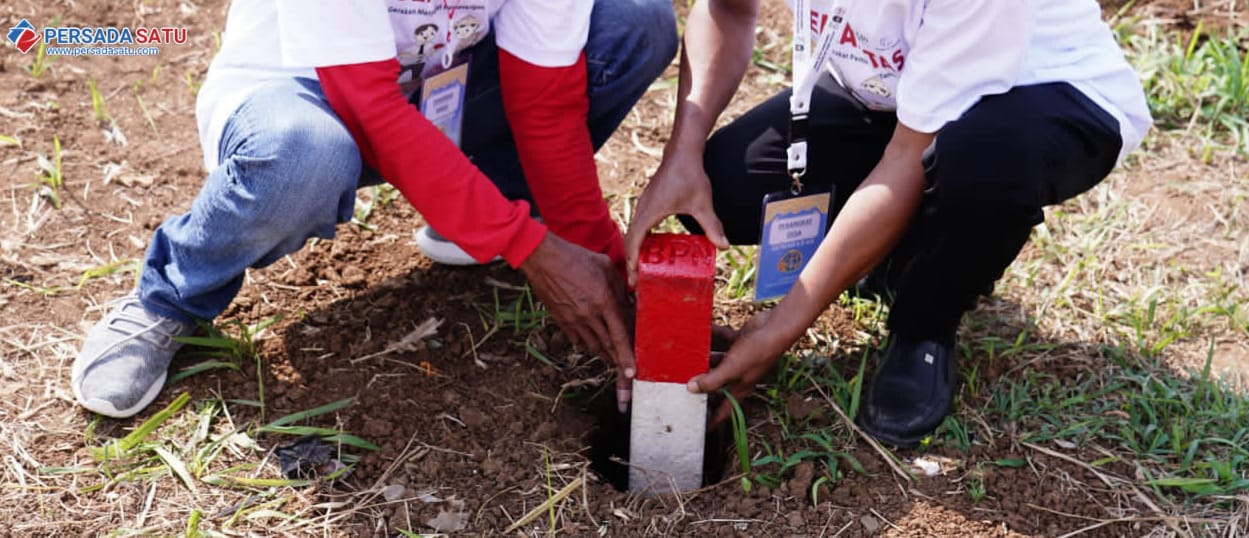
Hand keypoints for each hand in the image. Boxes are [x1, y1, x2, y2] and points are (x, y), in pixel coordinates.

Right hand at [520, 232, 634, 407]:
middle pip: (607, 347)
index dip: (626, 357)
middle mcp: (589, 315)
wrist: (542, 259)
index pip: (619, 336)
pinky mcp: (561, 320)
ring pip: (593, 346)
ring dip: (605, 354)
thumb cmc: (576, 258)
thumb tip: (629, 304)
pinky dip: (588, 344)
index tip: (632, 374)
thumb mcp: (605, 267)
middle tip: (626, 378)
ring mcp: (573, 320)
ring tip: (614, 359)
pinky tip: (594, 343)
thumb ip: (619, 288)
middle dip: (618, 364)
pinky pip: (578, 340)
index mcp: (603, 301)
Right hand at [623, 151, 729, 286]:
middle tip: (636, 283)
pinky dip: (641, 241)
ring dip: (635, 252)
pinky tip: (652, 251)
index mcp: (649, 212)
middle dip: (632, 263)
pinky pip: (639, 226)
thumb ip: (712, 226)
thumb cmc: (689, 175)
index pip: (634, 241)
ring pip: (634, 233)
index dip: (632, 261)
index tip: (634, 278)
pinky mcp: (648, 203)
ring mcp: (643, 205)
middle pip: (630, 241)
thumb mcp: (702, 203)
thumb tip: (724, 246)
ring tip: (641, 271)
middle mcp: (642, 210)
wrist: (682, 153)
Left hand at [687, 310, 781, 425]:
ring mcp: (740, 358)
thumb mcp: (732, 369)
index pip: (726, 410)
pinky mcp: (740, 342)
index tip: (702, 428)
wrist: (776, 327)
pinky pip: (722, 339)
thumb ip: (711, 380)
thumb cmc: (758, 352)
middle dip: (702, 385)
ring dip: (704, 358)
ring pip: (717, 361)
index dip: (714, 420)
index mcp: (741, 388)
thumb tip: (691, 389)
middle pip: (717, 385)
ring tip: (686, 356)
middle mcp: (740, 375)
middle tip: (683, 385)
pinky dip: (713, 335)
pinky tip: (703, 330)